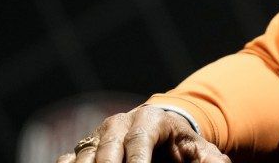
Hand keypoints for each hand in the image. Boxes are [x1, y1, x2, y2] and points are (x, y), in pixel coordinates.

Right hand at [54, 105, 229, 162]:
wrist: (160, 134)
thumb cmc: (181, 146)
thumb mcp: (200, 151)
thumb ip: (211, 160)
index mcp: (150, 119)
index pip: (139, 140)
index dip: (137, 160)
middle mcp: (120, 123)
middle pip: (108, 149)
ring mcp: (98, 135)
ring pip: (85, 155)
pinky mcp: (83, 148)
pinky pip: (68, 159)